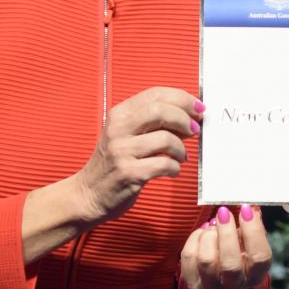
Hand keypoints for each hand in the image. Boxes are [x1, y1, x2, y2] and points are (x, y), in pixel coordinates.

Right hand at [75, 87, 202, 222]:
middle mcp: (118, 129)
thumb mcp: (126, 134)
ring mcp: (122, 151)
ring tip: (181, 156)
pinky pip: (164, 164)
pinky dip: (175, 167)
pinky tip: (172, 170)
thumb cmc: (115, 163)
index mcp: (119, 114)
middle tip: (195, 130)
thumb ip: (153, 123)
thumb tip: (190, 116)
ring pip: (165, 139)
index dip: (182, 98)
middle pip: (160, 111)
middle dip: (185, 119)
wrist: (89, 194)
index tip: (198, 107)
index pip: (155, 94)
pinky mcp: (128, 173)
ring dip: (181, 149)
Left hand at [181, 205, 272, 288]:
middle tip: (224, 213)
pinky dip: (194, 239)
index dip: (254, 232)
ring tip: (213, 226)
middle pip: (230, 264)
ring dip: (209, 235)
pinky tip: (202, 233)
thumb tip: (252, 208)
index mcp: (256, 275)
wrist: (220, 282)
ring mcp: (212, 287)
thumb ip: (253, 228)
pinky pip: (189, 257)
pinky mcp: (193, 283)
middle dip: (226, 233)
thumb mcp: (250, 245)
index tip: (246, 210)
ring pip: (206, 261)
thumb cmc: (239, 256)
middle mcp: (235, 286)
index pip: (260, 257)